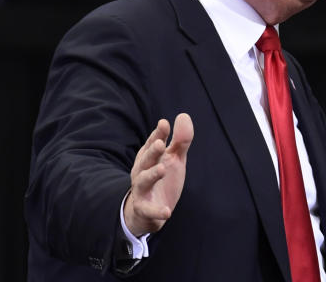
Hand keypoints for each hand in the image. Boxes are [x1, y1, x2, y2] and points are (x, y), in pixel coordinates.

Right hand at [123, 113, 193, 235]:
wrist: (149, 211)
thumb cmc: (162, 179)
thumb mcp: (174, 158)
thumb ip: (180, 140)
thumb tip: (183, 115)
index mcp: (149, 158)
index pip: (152, 143)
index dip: (158, 134)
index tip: (164, 123)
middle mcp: (142, 172)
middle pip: (146, 160)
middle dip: (152, 151)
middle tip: (161, 144)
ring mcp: (142, 190)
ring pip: (143, 181)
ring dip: (151, 175)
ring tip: (162, 169)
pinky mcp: (144, 208)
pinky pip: (149, 210)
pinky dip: (157, 211)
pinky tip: (167, 211)